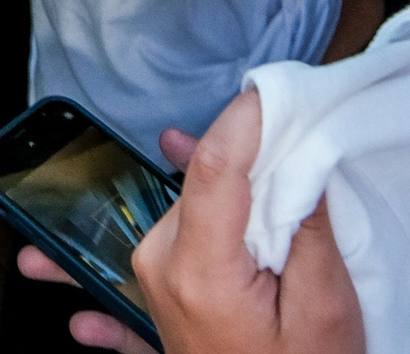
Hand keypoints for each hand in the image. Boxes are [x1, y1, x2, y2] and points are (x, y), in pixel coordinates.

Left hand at [40, 93, 363, 353]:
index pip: (211, 169)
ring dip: (204, 193)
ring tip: (209, 168)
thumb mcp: (324, 308)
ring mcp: (151, 293)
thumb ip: (307, 231)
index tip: (264, 93)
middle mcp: (161, 272)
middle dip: (238, 164)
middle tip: (285, 154)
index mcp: (199, 270)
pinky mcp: (155, 316)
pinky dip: (116, 286)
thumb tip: (300, 158)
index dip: (239, 123)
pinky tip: (85, 295)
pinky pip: (125, 296)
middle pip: (197, 188)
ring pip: (180, 213)